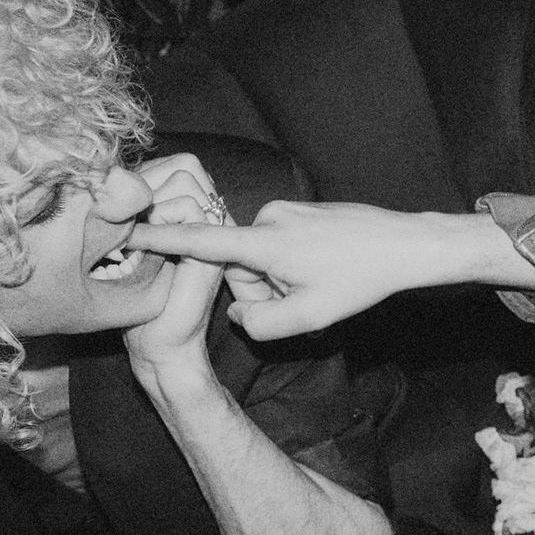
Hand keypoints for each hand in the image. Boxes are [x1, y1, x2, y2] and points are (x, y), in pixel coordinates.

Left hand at [122, 154, 227, 373]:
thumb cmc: (139, 300)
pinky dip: (154, 222)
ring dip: (149, 204)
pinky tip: (133, 245)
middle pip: (185, 166)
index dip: (145, 177)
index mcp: (193, 215)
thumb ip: (138, 208)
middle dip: (147, 187)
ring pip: (187, 180)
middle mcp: (210, 219)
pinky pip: (188, 208)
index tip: (119, 213)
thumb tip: (121, 175)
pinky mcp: (213, 247)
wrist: (159, 343)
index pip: (177, 164)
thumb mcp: (131, 241)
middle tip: (125, 225)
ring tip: (129, 238)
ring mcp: (216, 232)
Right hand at [124, 202, 530, 339]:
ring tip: (322, 285)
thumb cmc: (361, 280)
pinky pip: (280, 245)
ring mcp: (285, 211)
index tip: (128, 230)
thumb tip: (238, 312)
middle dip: (262, 290)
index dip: (162, 239)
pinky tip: (328, 273)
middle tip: (303, 300)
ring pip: (261, 258)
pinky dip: (295, 266)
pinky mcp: (301, 210)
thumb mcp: (309, 317)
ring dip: (282, 280)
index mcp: (263, 242)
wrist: (407, 245)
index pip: (200, 240)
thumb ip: (259, 324)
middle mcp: (267, 218)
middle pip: (238, 266)